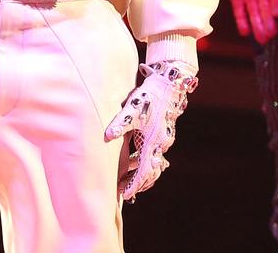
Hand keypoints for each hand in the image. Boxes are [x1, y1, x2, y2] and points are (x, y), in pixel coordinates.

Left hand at [105, 61, 196, 200]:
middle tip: (123, 190)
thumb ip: (120, 123)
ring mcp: (163, 139)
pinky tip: (136, 162)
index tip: (125, 194)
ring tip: (127, 179)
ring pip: (154, 164)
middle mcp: (161, 143)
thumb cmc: (149, 96)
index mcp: (153, 141)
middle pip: (151, 172)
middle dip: (138, 183)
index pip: (144, 171)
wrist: (169, 83)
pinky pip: (155, 154)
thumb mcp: (132, 109)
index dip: (134, 184)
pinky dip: (146, 162)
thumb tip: (108, 136)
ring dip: (142, 174)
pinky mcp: (163, 133)